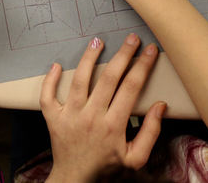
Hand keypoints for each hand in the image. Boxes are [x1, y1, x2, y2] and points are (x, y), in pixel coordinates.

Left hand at [41, 35, 165, 181]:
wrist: (76, 182)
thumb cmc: (107, 169)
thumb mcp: (136, 159)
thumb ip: (150, 132)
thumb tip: (160, 106)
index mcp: (113, 126)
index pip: (131, 88)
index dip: (142, 66)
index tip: (150, 51)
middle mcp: (91, 117)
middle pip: (109, 78)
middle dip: (123, 55)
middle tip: (132, 39)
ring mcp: (69, 116)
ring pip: (79, 80)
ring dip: (89, 58)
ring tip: (97, 41)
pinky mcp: (53, 119)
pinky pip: (48, 95)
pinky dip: (50, 79)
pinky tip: (57, 64)